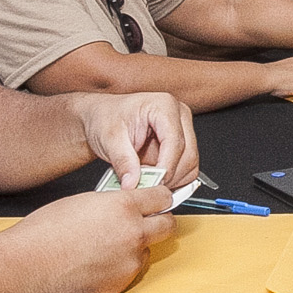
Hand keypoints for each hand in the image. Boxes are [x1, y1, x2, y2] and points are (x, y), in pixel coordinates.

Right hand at [0, 186, 177, 292]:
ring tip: (105, 248)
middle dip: (160, 222)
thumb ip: (111, 203)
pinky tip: (97, 264)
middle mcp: (132, 233)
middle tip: (147, 223)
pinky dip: (120, 268)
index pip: (162, 197)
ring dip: (135, 248)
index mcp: (123, 207)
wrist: (24, 267)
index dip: (159, 198)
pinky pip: (130, 272)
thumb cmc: (42, 234)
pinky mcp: (120, 284)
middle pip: (168, 225)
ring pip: (147, 251)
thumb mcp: (82, 201)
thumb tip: (125, 205)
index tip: (157, 201)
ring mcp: (128, 261)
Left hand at [72, 91, 198, 187]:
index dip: (166, 167)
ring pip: (190, 166)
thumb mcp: (109, 138)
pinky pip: (186, 171)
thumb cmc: (107, 118)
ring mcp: (183, 132)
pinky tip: (151, 178)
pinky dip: (171, 181)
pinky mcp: (183, 147)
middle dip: (168, 176)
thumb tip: (133, 183)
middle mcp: (179, 117)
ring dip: (170, 180)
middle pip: (188, 155)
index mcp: (164, 106)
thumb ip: (123, 161)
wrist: (103, 118)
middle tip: (145, 186)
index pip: (175, 141)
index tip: (152, 184)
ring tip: (144, 179)